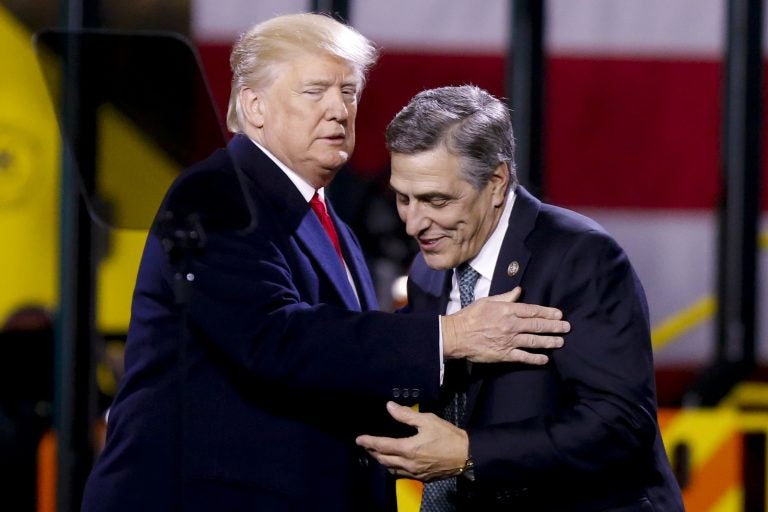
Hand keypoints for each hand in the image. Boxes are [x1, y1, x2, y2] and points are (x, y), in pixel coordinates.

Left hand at [355, 402, 467, 481]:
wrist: (466, 455)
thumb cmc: (448, 436)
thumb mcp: (427, 420)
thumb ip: (406, 415)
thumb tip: (390, 406)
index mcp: (409, 448)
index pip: (382, 446)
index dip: (369, 442)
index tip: (359, 439)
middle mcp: (408, 464)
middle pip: (383, 460)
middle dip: (372, 452)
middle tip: (366, 445)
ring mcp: (415, 473)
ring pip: (391, 469)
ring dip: (381, 461)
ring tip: (377, 453)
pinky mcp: (422, 478)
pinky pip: (401, 474)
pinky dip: (393, 467)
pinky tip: (394, 462)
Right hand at [442, 287, 568, 363]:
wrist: (456, 335)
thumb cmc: (470, 316)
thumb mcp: (487, 301)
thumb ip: (505, 297)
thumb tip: (518, 291)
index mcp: (507, 310)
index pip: (533, 310)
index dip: (548, 312)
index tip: (559, 314)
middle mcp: (511, 325)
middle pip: (537, 325)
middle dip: (554, 326)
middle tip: (566, 328)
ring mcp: (509, 341)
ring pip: (534, 341)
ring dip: (549, 342)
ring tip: (560, 342)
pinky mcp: (504, 354)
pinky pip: (523, 357)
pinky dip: (535, 358)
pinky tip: (545, 359)